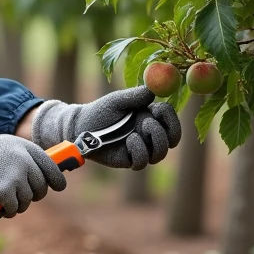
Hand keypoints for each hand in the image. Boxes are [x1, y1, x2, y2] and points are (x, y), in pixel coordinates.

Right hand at [0, 133, 66, 216]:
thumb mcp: (4, 147)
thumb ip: (21, 156)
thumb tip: (40, 175)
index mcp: (25, 147)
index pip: (50, 165)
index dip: (56, 179)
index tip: (58, 186)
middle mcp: (24, 160)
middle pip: (41, 186)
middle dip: (34, 195)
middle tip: (23, 196)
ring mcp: (15, 176)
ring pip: (28, 199)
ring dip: (20, 205)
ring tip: (9, 202)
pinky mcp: (4, 191)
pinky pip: (15, 207)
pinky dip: (10, 211)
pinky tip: (3, 208)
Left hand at [29, 86, 181, 169]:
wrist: (81, 127)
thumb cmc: (100, 112)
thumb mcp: (116, 100)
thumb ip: (134, 95)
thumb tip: (153, 91)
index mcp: (149, 117)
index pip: (171, 120)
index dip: (170, 117)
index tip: (158, 109)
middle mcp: (147, 134)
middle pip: (172, 140)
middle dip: (167, 131)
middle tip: (149, 122)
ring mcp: (140, 148)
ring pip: (160, 154)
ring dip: (153, 141)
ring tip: (134, 133)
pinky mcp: (128, 160)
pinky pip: (142, 162)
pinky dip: (139, 151)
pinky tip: (129, 141)